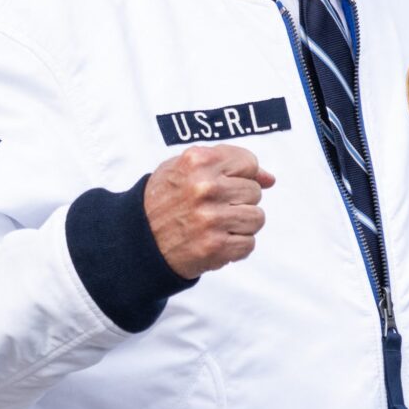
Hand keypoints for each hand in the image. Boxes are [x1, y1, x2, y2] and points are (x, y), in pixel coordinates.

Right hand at [146, 144, 273, 276]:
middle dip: (238, 200)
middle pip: (254, 191)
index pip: (249, 162)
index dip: (241, 175)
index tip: (225, 184)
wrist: (138, 240)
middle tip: (213, 207)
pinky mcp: (217, 246)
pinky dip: (235, 245)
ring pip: (257, 218)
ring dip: (240, 224)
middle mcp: (205, 187)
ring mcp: (211, 218)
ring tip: (215, 224)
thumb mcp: (186, 168)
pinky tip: (214, 240)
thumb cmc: (165, 200)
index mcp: (197, 161)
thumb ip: (228, 164)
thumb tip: (270, 178)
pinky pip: (249, 243)